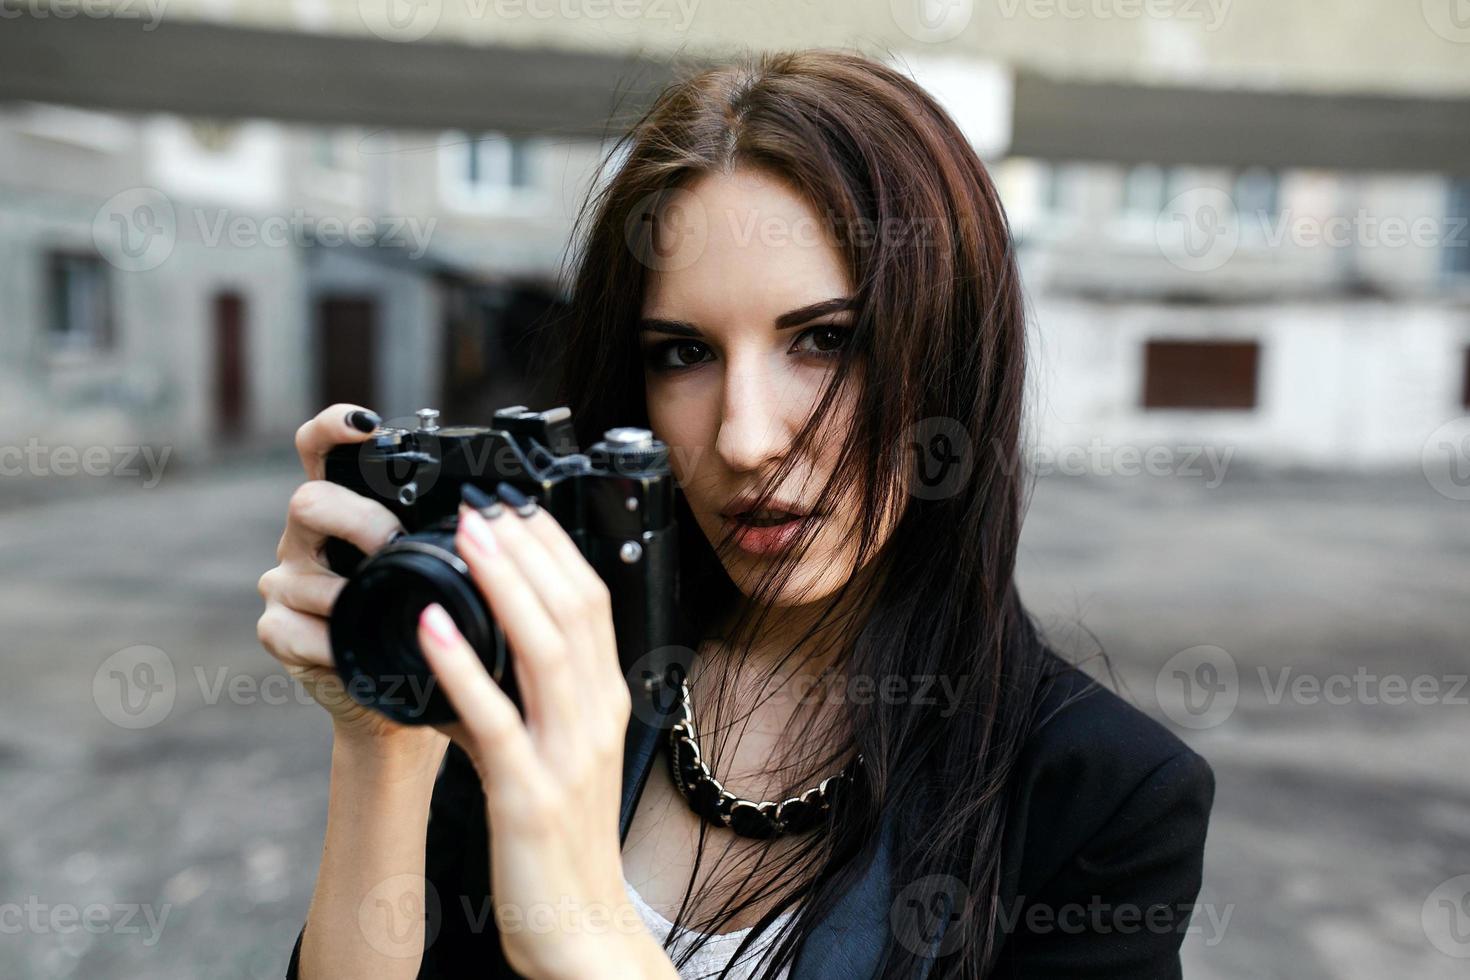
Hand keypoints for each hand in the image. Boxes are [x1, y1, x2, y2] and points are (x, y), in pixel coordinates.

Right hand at [256, 404, 442, 749]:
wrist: (394, 697)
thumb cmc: (419, 623)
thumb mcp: (433, 569)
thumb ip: (440, 533)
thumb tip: (500, 506)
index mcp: (345, 510)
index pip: (321, 449)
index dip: (336, 427)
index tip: (366, 424)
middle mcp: (308, 538)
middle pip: (309, 500)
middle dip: (358, 519)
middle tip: (394, 543)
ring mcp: (287, 583)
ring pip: (302, 570)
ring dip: (349, 591)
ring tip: (383, 607)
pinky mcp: (277, 630)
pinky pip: (296, 629)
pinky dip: (333, 643)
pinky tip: (355, 651)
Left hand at [414, 492, 666, 979]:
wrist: (580, 932)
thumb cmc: (563, 847)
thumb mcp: (553, 757)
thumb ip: (517, 703)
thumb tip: (466, 654)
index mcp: (603, 703)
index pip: (591, 604)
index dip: (554, 550)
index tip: (516, 510)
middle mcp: (594, 717)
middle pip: (573, 610)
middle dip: (528, 548)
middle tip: (486, 505)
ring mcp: (566, 753)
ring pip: (542, 648)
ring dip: (503, 583)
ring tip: (467, 537)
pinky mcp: (528, 794)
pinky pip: (493, 719)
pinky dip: (462, 666)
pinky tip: (431, 628)